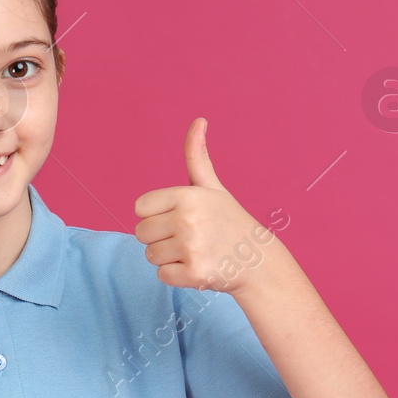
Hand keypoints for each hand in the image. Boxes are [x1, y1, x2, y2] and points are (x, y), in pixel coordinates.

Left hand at [132, 117, 268, 295]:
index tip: (179, 218)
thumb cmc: (229, 221)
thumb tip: (199, 120)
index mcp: (188, 195)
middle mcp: (188, 219)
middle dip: (161, 238)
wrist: (258, 262)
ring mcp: (191, 247)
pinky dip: (177, 276)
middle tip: (190, 238)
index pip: (140, 208)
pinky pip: (162, 276)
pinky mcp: (194, 274)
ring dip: (169, 258)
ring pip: (150, 256)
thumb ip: (197, 157)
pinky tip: (199, 268)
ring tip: (196, 252)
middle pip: (141, 233)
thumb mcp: (212, 188)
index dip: (156, 215)